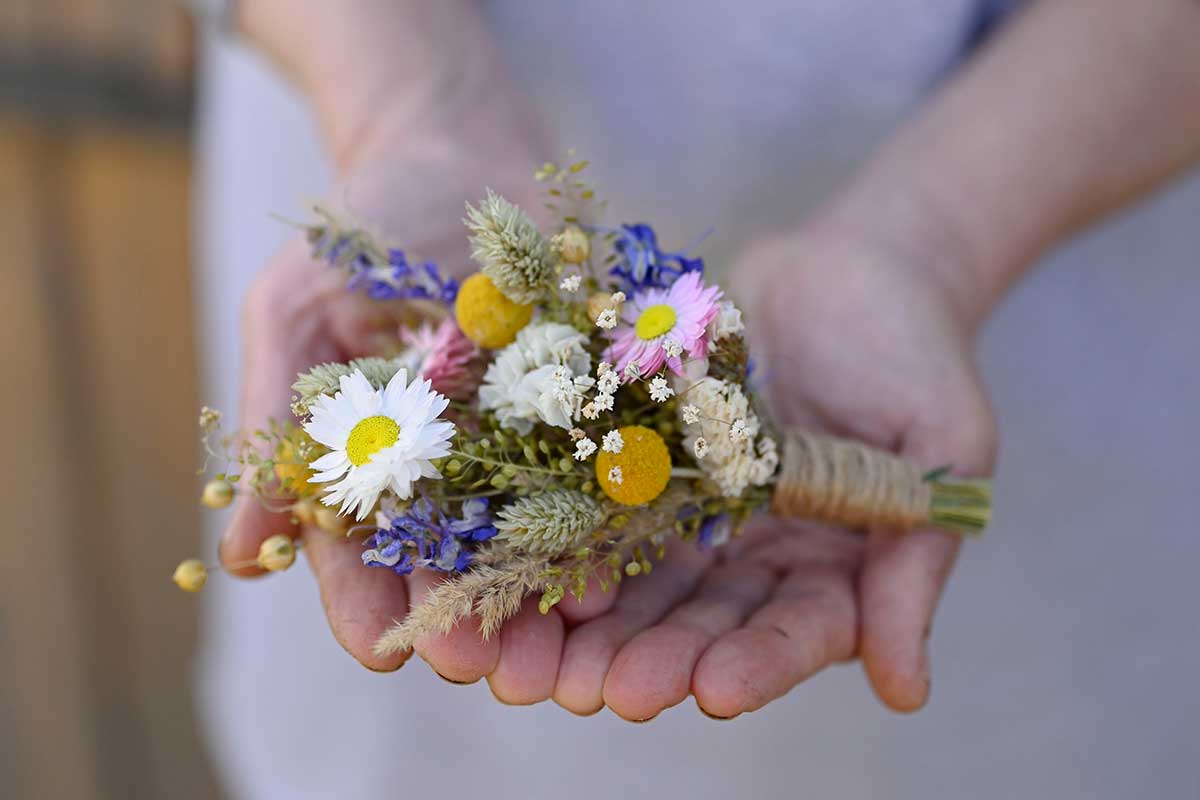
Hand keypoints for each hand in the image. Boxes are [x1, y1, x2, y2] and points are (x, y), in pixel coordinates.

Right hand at [217, 70, 561, 672]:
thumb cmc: (360, 229)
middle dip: (462, 615)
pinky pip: (599, 467)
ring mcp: (525, 442)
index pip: (358, 555)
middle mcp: (453, 470)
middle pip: (452, 562)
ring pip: (531, 534)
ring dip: (541, 589)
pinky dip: (606, 512)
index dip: (365, 605)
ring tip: (558, 631)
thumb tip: (234, 553)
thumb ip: (277, 418)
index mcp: (373, 463)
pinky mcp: (589, 407)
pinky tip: (620, 551)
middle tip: (478, 664)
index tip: (379, 650)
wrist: (457, 152)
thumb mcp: (298, 310)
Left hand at [549, 228, 996, 718]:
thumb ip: (913, 563)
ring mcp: (696, 507)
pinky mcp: (649, 455)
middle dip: (656, 655)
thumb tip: (906, 693)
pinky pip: (604, 496)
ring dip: (597, 619)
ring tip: (549, 655)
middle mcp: (753, 553)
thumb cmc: (918, 356)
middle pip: (702, 620)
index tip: (716, 690)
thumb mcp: (944, 451)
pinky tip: (526, 554)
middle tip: (609, 691)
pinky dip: (567, 528)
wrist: (852, 267)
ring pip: (640, 576)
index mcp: (831, 568)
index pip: (794, 632)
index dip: (758, 664)